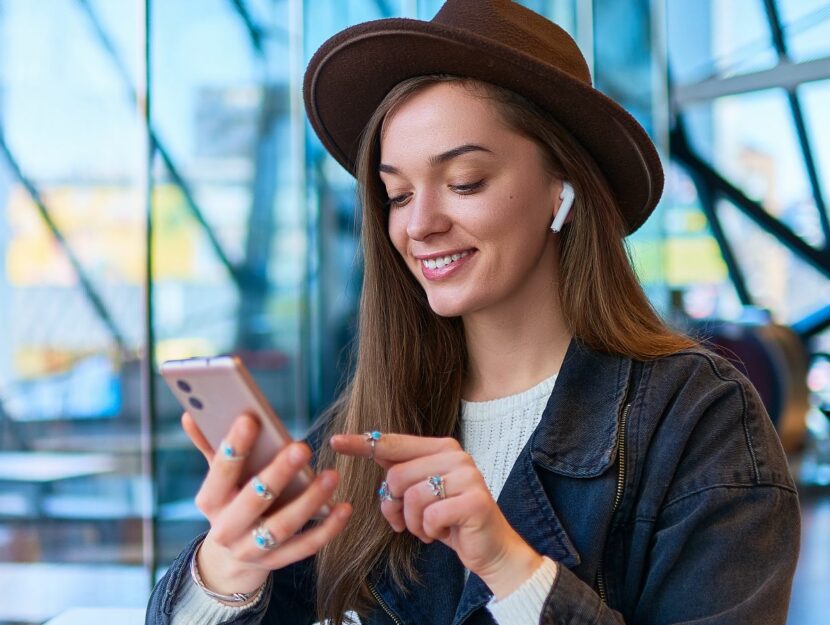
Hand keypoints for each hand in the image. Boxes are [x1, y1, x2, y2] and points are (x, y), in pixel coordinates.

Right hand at [182, 412, 352, 599]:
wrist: (230, 557)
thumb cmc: (230, 500)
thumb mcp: (218, 478)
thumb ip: (210, 445)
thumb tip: (191, 411)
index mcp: (210, 501)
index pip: (220, 472)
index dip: (234, 446)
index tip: (251, 419)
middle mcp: (226, 529)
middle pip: (253, 500)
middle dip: (277, 473)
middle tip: (302, 447)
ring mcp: (251, 549)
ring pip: (282, 527)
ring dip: (309, 501)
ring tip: (332, 475)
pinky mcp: (276, 563)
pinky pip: (305, 547)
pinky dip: (327, 529)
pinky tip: (345, 508)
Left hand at [330, 433, 541, 598]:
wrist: (489, 548)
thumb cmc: (450, 519)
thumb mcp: (421, 493)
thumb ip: (401, 472)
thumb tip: (371, 449)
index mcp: (442, 448)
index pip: (394, 443)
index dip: (363, 444)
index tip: (335, 441)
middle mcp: (456, 456)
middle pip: (397, 476)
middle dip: (394, 505)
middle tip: (404, 521)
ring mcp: (468, 476)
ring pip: (411, 498)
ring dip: (412, 523)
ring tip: (427, 528)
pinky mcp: (474, 501)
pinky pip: (429, 517)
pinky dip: (428, 532)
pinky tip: (440, 534)